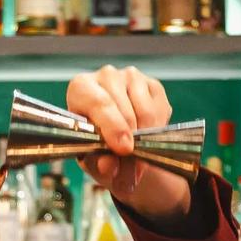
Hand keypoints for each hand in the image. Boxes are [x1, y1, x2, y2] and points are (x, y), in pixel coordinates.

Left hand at [66, 66, 188, 224]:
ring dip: (145, 138)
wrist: (117, 144)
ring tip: (138, 154)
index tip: (123, 150)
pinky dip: (156, 130)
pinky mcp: (153, 84)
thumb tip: (107, 165)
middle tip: (133, 165)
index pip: (98, 103)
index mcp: (81, 88)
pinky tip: (146, 137)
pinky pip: (160, 111)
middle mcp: (106, 76)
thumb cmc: (98, 147)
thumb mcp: (93, 160)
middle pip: (125, 110)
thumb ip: (97, 163)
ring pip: (145, 112)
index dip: (113, 128)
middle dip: (131, 141)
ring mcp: (131, 77)